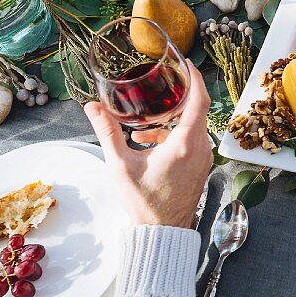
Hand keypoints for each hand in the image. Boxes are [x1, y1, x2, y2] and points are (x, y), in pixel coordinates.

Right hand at [84, 65, 213, 226]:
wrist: (162, 233)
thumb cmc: (144, 203)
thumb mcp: (121, 165)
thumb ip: (107, 132)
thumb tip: (92, 106)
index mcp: (186, 143)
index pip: (199, 99)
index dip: (194, 77)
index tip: (184, 63)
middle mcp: (201, 148)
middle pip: (195, 110)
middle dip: (175, 99)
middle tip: (155, 90)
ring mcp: (203, 158)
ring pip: (192, 126)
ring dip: (170, 121)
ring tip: (142, 127)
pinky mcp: (200, 167)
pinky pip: (192, 141)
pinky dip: (174, 135)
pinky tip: (148, 143)